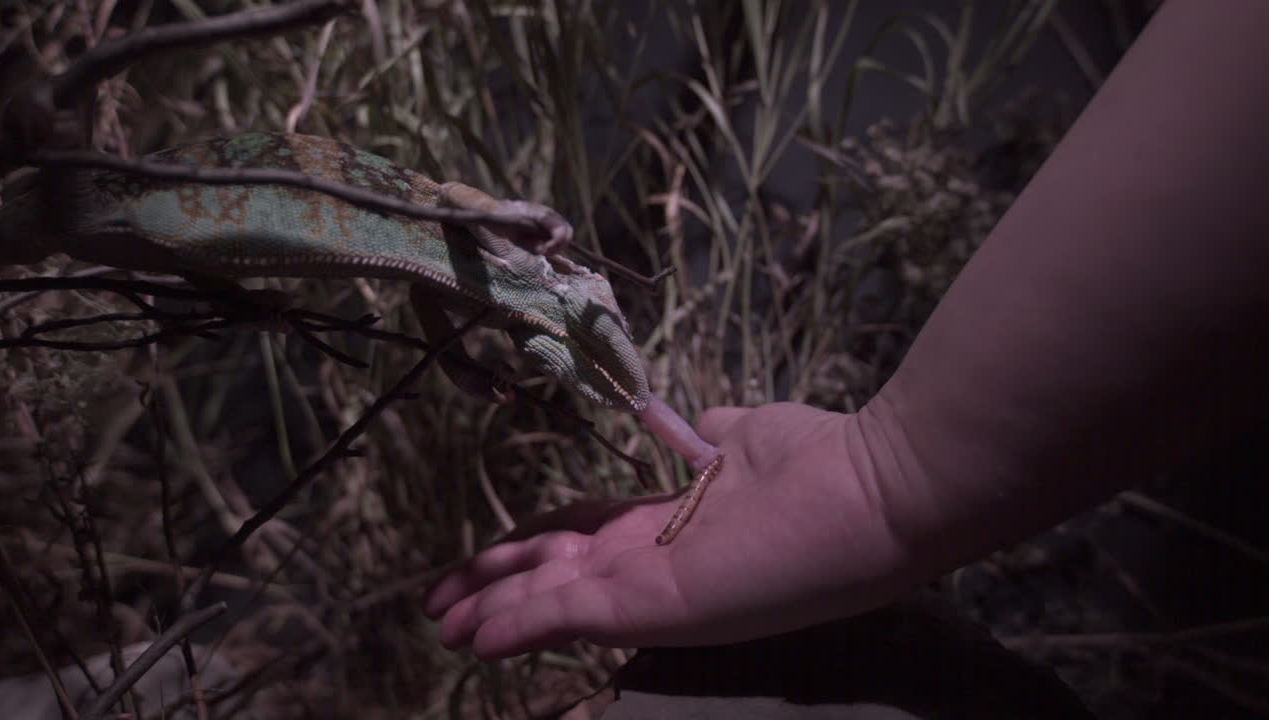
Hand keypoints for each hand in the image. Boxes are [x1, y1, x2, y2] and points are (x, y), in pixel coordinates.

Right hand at [423, 402, 905, 658]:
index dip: (526, 547)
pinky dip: (521, 625)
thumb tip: (697, 425)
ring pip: (553, 602)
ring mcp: (652, 587)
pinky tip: (476, 636)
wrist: (876, 491)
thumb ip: (711, 440)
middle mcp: (651, 559)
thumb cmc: (819, 461)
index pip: (579, 537)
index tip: (480, 560)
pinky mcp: (657, 603)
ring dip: (496, 613)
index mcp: (667, 523)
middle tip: (436, 608)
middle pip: (551, 572)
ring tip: (444, 628)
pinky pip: (574, 616)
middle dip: (492, 588)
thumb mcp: (747, 437)